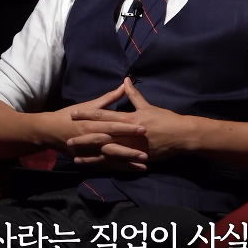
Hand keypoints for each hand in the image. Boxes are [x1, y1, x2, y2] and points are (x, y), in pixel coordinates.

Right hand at [47, 84, 148, 171]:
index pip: (112, 125)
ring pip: (110, 157)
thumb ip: (108, 98)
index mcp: (92, 123)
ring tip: (143, 164)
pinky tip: (133, 170)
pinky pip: (106, 165)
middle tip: (146, 152)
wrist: (49, 131)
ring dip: (126, 161)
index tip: (143, 128)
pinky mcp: (89, 159)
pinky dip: (119, 168)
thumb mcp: (88, 105)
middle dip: (129, 148)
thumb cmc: (70, 116)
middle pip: (113, 144)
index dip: (127, 127)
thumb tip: (124, 84)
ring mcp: (90, 151)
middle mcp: (92, 138)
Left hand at [68, 77, 195, 163]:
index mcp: (128, 119)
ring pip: (106, 152)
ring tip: (75, 157)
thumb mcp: (147, 106)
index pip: (104, 116)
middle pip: (101, 135)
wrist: (181, 136)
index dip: (88, 114)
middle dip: (84, 137)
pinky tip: (95, 167)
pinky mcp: (136, 158)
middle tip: (67, 139)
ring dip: (91, 154)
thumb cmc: (165, 119)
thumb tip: (125, 80)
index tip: (73, 113)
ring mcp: (131, 147)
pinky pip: (117, 163)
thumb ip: (133, 95)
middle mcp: (126, 134)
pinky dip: (105, 165)